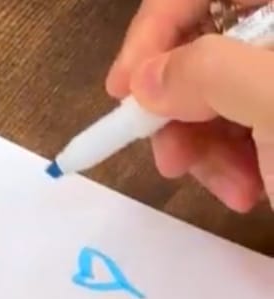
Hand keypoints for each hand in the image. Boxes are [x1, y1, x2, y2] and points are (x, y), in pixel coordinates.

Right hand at [104, 0, 273, 212]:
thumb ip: (206, 75)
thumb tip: (142, 83)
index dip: (152, 33)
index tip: (122, 93)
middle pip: (203, 49)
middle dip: (179, 112)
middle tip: (174, 160)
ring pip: (218, 97)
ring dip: (205, 150)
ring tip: (232, 191)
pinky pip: (245, 126)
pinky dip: (234, 163)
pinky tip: (249, 193)